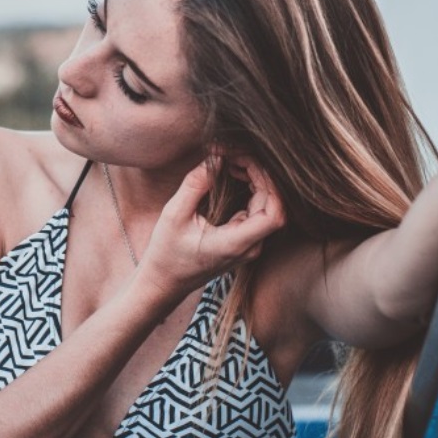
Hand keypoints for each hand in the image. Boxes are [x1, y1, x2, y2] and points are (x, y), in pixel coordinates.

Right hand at [139, 154, 285, 300]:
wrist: (164, 282)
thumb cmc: (166, 253)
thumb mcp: (174, 214)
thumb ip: (196, 183)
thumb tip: (216, 156)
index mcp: (236, 244)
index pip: (274, 213)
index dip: (268, 183)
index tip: (244, 162)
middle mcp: (250, 248)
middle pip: (274, 206)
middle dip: (260, 175)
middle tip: (235, 155)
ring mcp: (250, 247)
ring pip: (269, 208)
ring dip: (257, 181)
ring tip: (233, 162)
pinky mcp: (245, 241)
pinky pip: (259, 212)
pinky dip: (252, 190)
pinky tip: (234, 175)